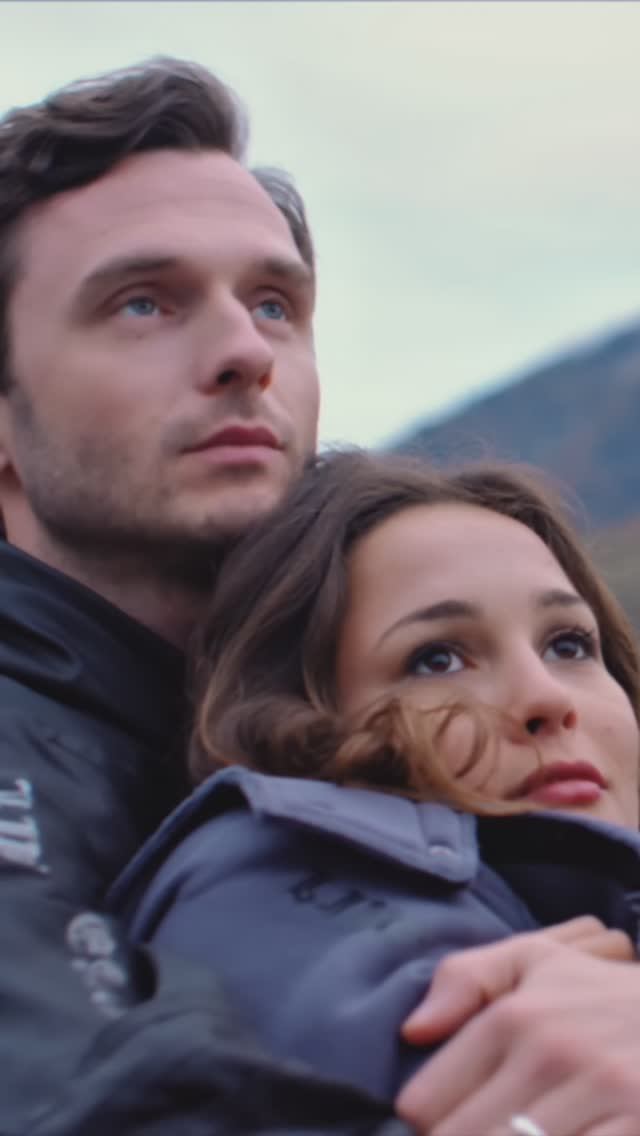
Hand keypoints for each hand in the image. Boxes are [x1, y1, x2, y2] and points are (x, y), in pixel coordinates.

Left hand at [395, 918, 638, 1135]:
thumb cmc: (606, 997)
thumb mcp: (539, 961)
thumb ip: (466, 980)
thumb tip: (412, 1031)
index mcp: (516, 1015)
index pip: (427, 1105)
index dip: (430, 1127)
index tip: (444, 1127)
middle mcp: (553, 1054)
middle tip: (492, 1126)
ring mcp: (604, 1093)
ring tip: (520, 1131)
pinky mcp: (638, 1125)